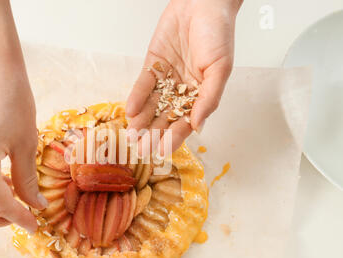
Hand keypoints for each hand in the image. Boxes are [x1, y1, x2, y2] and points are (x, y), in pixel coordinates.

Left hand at [126, 0, 241, 154]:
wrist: (202, 3)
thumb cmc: (219, 34)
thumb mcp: (220, 69)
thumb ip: (209, 99)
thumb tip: (197, 127)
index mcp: (201, 95)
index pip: (185, 122)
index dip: (174, 137)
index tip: (162, 151)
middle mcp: (182, 91)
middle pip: (165, 117)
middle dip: (153, 134)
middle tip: (141, 150)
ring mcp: (166, 79)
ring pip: (152, 105)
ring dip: (142, 120)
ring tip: (132, 135)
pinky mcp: (153, 66)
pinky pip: (143, 85)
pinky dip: (137, 97)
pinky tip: (130, 111)